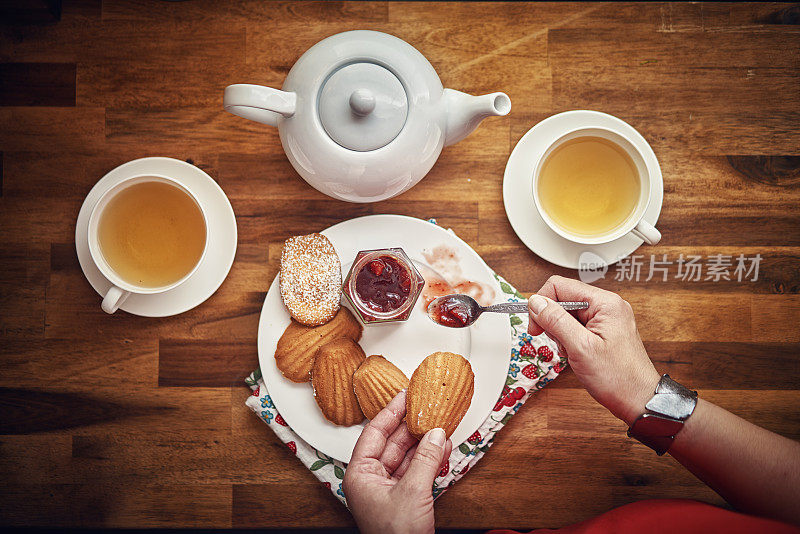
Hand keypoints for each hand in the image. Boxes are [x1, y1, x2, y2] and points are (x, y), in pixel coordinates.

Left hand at [343, 390, 451, 533]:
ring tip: (440, 423)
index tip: (405, 394)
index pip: (374, 432)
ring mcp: (388, 489)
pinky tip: (442, 446)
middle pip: (392, 442)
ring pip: (407, 456)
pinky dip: (430, 459)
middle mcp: (372, 479)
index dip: (391, 411)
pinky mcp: (405, 499)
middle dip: (412, 425)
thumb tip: (436, 432)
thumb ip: (426, 458)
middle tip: (427, 405)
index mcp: (360, 474)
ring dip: (424, 441)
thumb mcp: (413, 492)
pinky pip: (417, 471)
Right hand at [528, 275, 659, 425]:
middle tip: (558, 343)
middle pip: (563, 299)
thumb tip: (535, 302)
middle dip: (552, 321)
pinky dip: (570, 339)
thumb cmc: (617, 378)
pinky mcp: (604, 331)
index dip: (542, 304)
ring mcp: (607, 318)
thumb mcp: (580, 348)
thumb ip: (556, 321)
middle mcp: (607, 306)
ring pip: (568, 314)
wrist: (639, 400)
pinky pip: (577, 326)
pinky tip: (577, 354)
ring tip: (572, 352)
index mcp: (605, 303)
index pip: (560, 286)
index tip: (536, 327)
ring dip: (561, 333)